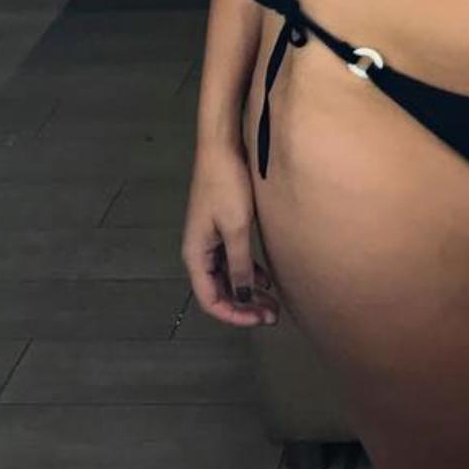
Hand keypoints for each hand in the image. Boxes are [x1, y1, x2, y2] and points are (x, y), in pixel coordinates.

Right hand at [181, 139, 281, 327]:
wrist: (222, 148)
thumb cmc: (227, 186)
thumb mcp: (236, 228)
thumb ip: (240, 265)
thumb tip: (243, 297)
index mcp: (196, 255)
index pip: (210, 300)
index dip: (234, 315)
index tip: (260, 319)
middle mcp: (200, 252)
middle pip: (219, 292)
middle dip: (244, 307)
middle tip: (273, 315)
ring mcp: (210, 241)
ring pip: (228, 278)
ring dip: (248, 292)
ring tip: (273, 303)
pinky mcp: (222, 229)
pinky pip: (233, 261)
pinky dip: (249, 273)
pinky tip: (267, 280)